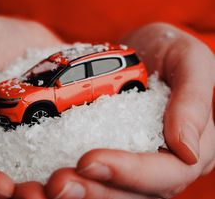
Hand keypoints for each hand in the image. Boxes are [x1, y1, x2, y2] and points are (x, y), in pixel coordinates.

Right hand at [0, 16, 62, 198]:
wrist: (23, 38)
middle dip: (15, 196)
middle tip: (37, 193)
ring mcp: (20, 147)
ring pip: (26, 180)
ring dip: (43, 191)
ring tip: (61, 184)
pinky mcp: (48, 138)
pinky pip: (55, 157)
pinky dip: (65, 167)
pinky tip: (80, 167)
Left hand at [45, 23, 214, 198]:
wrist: (137, 49)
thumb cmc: (166, 49)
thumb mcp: (189, 59)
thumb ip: (193, 99)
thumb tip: (187, 150)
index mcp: (191, 147)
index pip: (166, 174)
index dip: (129, 173)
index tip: (87, 159)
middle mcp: (161, 163)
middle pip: (131, 194)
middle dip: (94, 191)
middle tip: (57, 182)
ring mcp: (132, 162)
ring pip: (108, 191)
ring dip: (77, 192)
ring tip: (44, 186)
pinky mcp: (109, 154)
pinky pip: (90, 175)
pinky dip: (69, 178)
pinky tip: (40, 179)